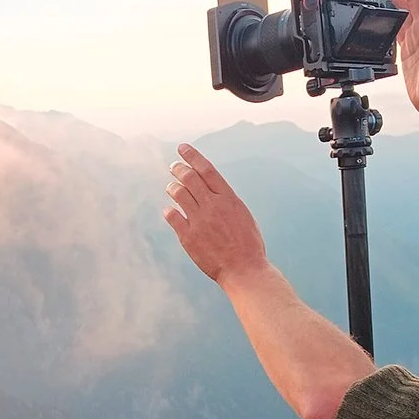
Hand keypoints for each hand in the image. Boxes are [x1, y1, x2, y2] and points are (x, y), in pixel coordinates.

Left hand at [162, 144, 267, 285]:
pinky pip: (172, 217)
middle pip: (189, 178)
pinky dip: (170, 211)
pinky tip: (170, 211)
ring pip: (179, 194)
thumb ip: (225, 201)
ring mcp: (200, 221)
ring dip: (173, 187)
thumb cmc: (248, 244)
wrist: (244, 269)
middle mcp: (213, 206)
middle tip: (173, 166)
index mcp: (228, 198)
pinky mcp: (189, 237)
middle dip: (179, 169)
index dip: (192, 156)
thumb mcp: (242, 215)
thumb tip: (210, 190)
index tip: (182, 148)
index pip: (207, 170)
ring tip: (171, 187)